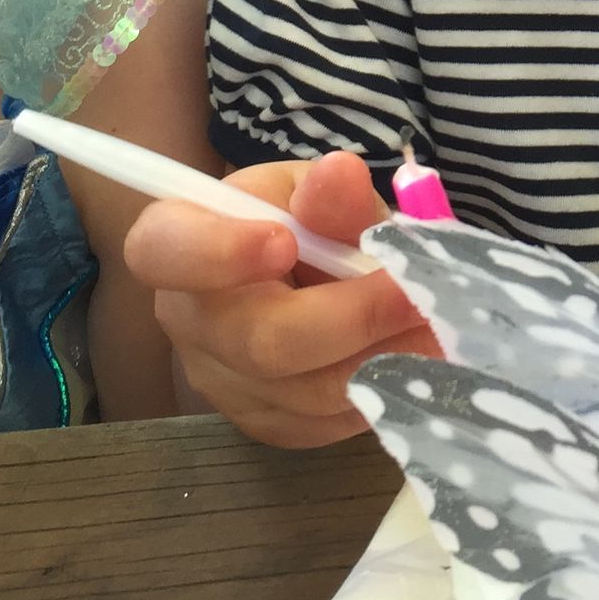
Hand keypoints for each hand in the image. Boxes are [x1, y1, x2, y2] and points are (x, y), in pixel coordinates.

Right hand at [123, 153, 435, 447]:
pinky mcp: (263, 424)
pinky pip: (324, 423)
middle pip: (258, 340)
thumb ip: (331, 195)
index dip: (218, 252)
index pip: (163, 252)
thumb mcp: (319, 190)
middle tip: (417, 293)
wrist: (307, 274)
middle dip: (353, 318)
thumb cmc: (304, 219)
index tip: (284, 241)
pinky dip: (379, 390)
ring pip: (304, 392)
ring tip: (435, 322)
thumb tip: (341, 176)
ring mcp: (220, 382)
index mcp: (177, 240)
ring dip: (381, 359)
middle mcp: (187, 320)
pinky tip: (414, 355)